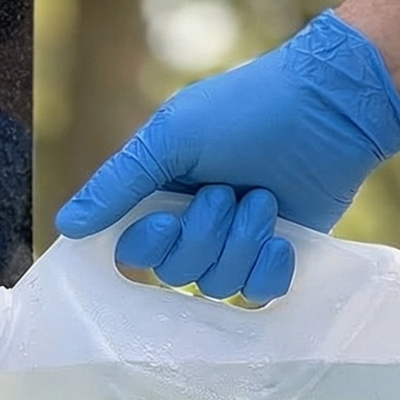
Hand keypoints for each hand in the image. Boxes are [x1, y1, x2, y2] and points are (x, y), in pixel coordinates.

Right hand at [55, 11, 399, 301]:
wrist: (332, 105)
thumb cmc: (248, 108)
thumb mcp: (170, 136)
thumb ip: (118, 184)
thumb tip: (66, 227)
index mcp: (161, 197)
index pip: (133, 251)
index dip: (150, 245)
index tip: (170, 218)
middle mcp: (193, 226)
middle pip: (175, 274)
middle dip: (204, 235)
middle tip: (229, 191)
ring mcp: (237, 244)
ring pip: (217, 285)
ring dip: (241, 242)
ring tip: (265, 199)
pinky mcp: (278, 256)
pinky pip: (258, 294)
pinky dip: (269, 269)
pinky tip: (282, 238)